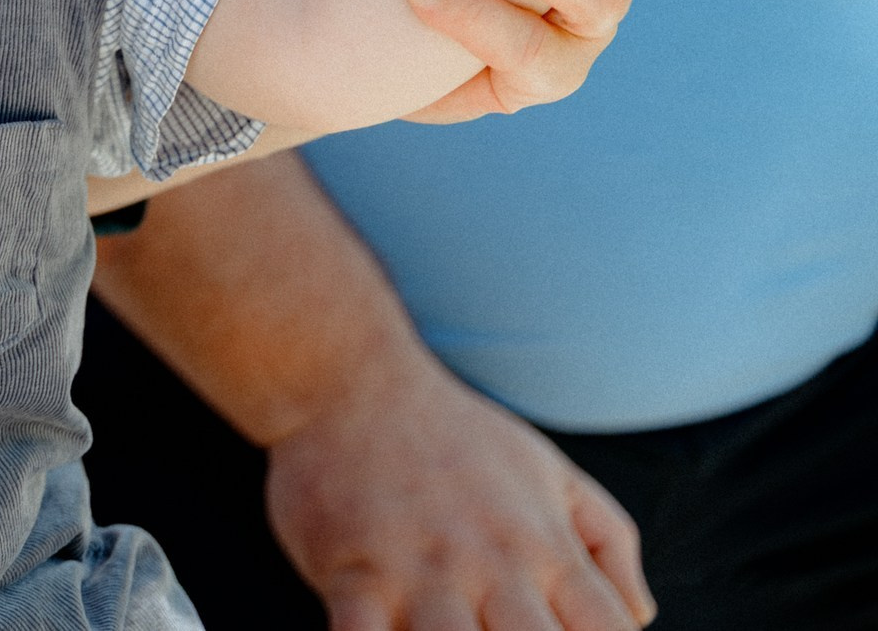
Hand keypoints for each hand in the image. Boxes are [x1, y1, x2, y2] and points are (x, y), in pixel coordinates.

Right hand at [267, 351, 654, 629]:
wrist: (347, 382)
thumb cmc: (454, 435)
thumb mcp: (551, 471)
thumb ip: (608, 543)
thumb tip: (641, 619)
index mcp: (545, 547)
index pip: (610, 629)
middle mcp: (491, 567)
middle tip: (504, 629)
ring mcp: (422, 574)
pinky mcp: (354, 576)